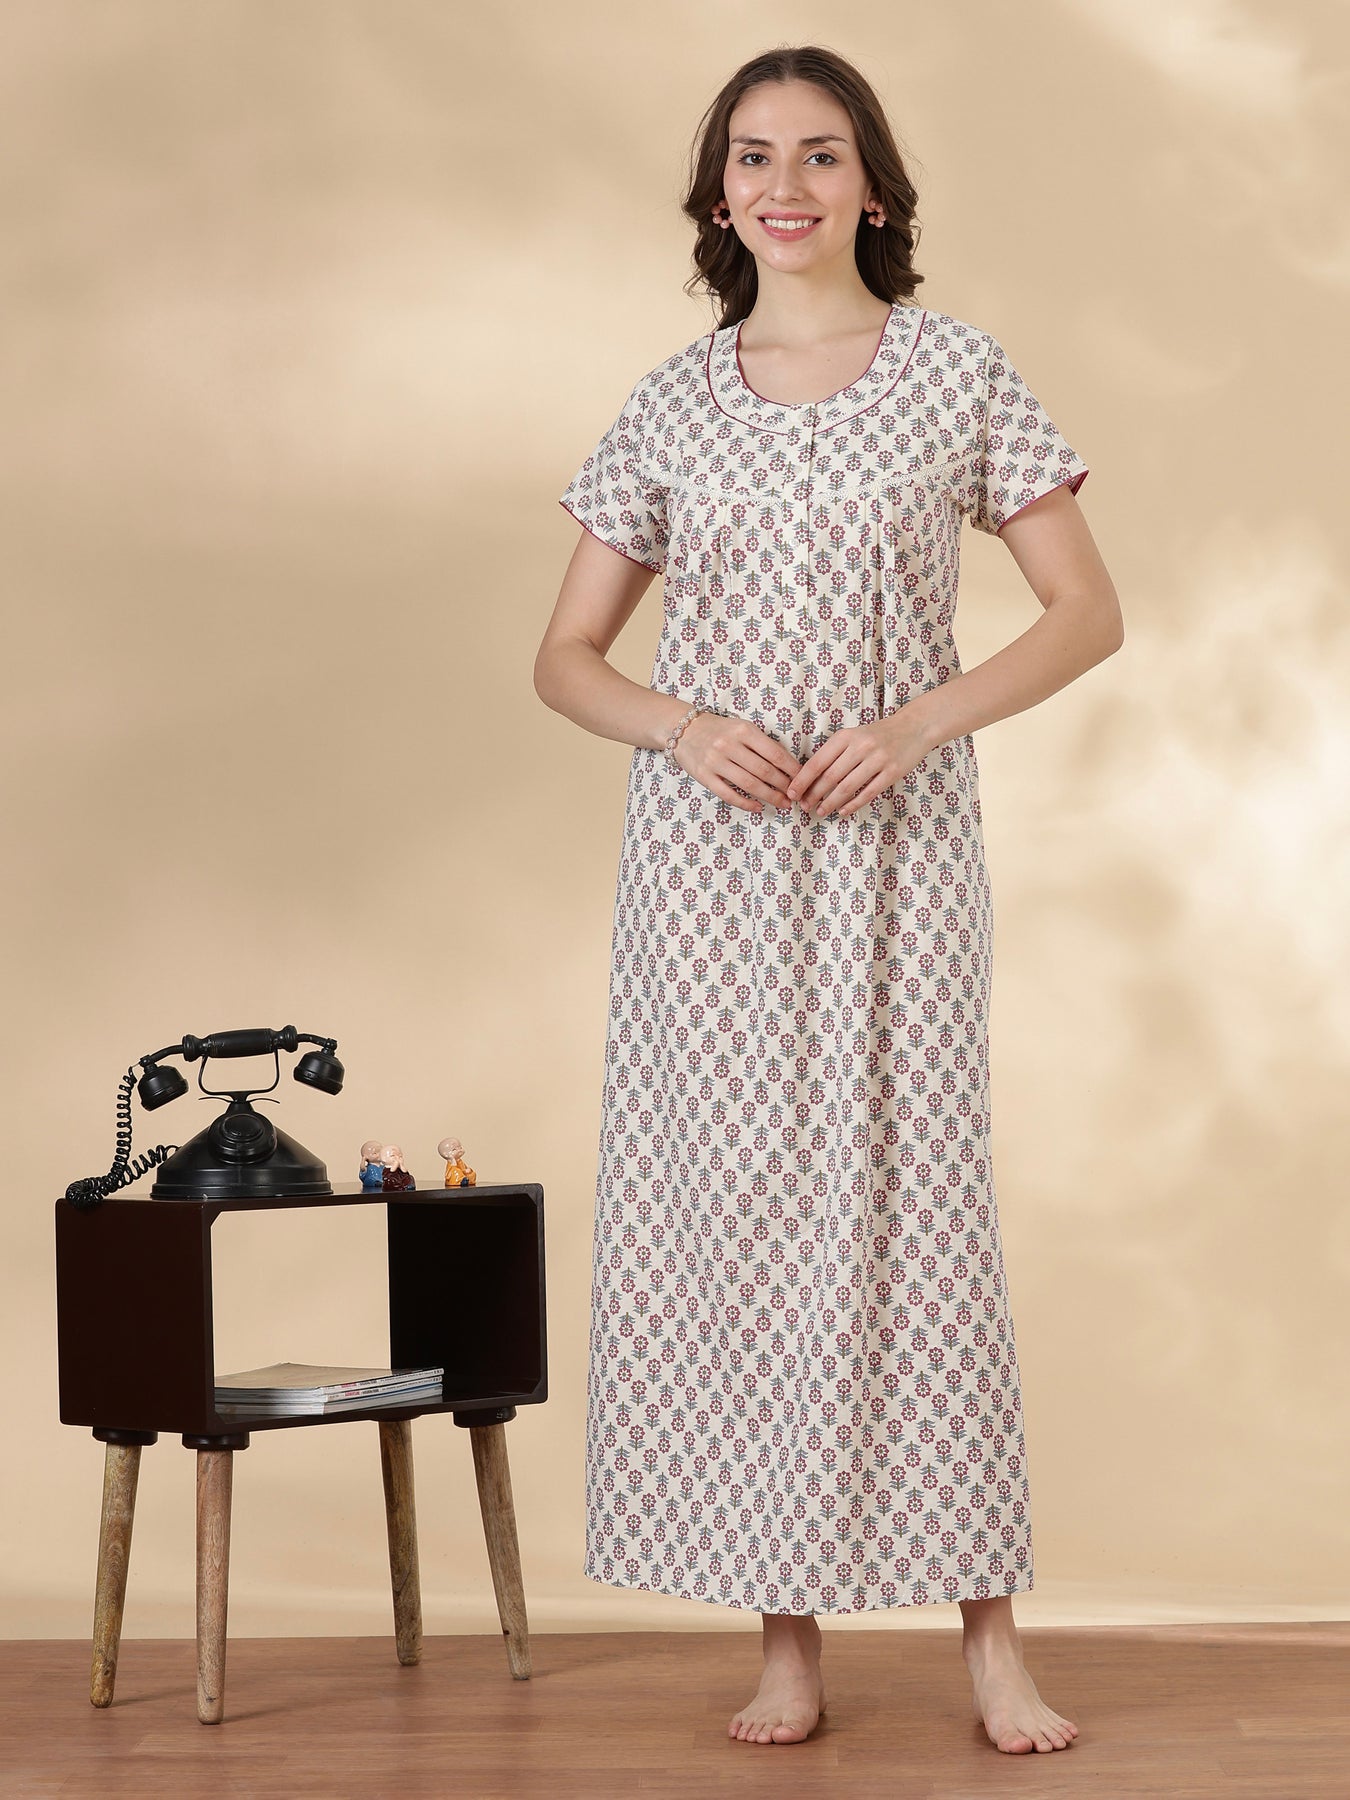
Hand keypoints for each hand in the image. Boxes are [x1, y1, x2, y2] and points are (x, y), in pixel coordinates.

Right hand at [673, 710, 801, 813]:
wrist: (684, 730)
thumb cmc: (720, 730)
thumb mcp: (742, 728)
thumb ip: (762, 744)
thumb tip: (788, 766)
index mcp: (744, 730)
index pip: (775, 753)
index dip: (791, 769)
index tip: (802, 779)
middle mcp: (729, 745)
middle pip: (764, 771)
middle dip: (784, 786)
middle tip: (795, 796)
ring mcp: (715, 762)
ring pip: (749, 784)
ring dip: (770, 796)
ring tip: (783, 804)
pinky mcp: (704, 776)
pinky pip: (728, 794)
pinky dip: (746, 803)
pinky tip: (758, 807)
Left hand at [788, 705, 937, 817]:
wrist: (914, 727)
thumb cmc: (877, 735)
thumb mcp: (853, 736)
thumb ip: (834, 754)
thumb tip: (810, 779)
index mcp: (846, 736)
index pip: (818, 762)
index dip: (802, 780)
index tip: (792, 793)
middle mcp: (860, 746)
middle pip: (830, 777)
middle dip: (814, 795)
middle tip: (804, 807)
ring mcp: (878, 759)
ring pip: (847, 787)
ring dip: (831, 803)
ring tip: (821, 811)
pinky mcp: (892, 772)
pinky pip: (868, 793)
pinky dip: (853, 804)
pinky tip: (843, 811)